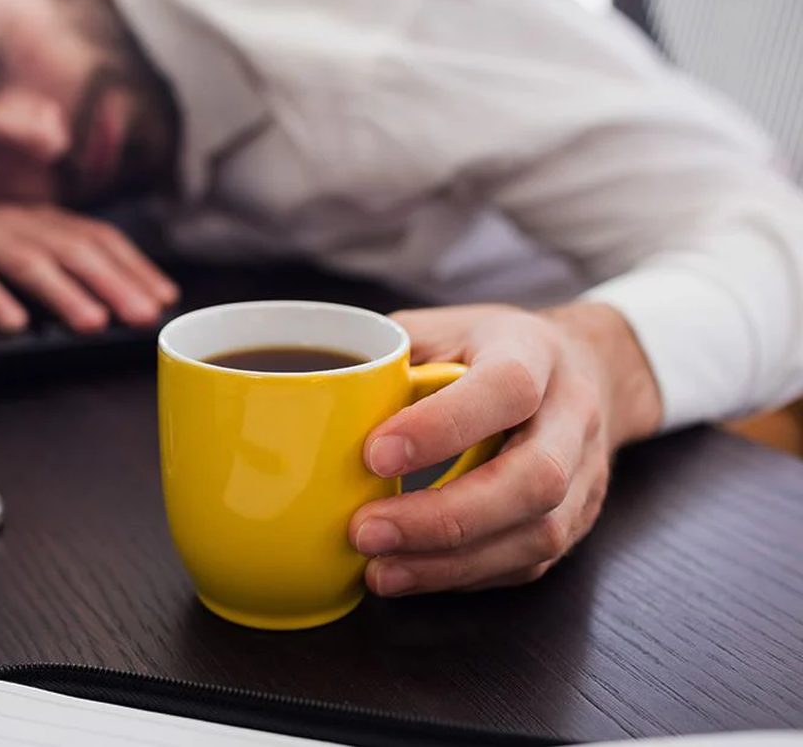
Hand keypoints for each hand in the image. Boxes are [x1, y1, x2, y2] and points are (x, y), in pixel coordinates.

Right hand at [0, 204, 178, 331]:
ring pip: (29, 263)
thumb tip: (114, 296)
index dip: (135, 265)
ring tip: (93, 323)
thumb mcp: (18, 243)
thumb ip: (61, 262)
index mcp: (42, 219)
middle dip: (114, 283)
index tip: (165, 296)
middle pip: (74, 250)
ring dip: (64, 294)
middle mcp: (17, 222)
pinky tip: (13, 324)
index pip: (100, 238)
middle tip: (143, 315)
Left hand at [348, 303, 662, 594]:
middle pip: (534, 478)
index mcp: (534, 353)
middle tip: (366, 531)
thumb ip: (389, 354)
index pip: (505, 389)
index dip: (443, 427)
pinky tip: (412, 574)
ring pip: (538, 533)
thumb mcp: (441, 327)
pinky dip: (466, 575)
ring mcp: (584, 474)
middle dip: (445, 516)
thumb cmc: (492, 348)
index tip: (375, 455)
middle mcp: (572, 415)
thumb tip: (319, 397)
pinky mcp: (575, 520)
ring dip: (451, 561)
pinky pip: (528, 563)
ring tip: (381, 569)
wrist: (585, 369)